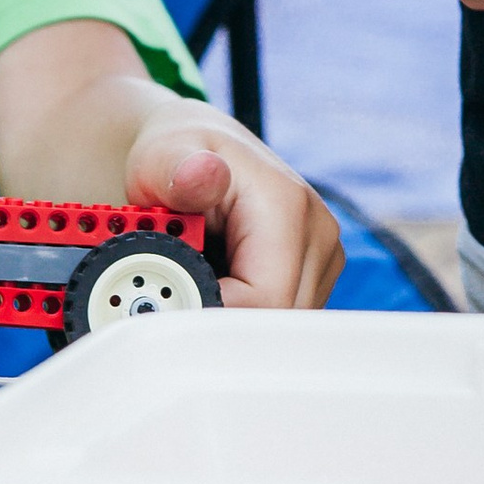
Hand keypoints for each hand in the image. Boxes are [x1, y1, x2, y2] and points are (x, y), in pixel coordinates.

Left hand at [123, 104, 343, 307]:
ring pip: (274, 327)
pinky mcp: (314, 278)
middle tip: (173, 290)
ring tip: (195, 277)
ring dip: (229, 315)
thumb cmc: (178, 158)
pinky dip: (240, 313)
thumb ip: (177, 171)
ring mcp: (321, 260)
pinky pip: (276, 320)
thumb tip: (204, 173)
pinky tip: (217, 284)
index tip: (170, 303)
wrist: (195, 155)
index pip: (264, 301)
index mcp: (288, 207)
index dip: (213, 313)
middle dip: (219, 316)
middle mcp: (317, 236)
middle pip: (273, 321)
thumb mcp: (162, 156)